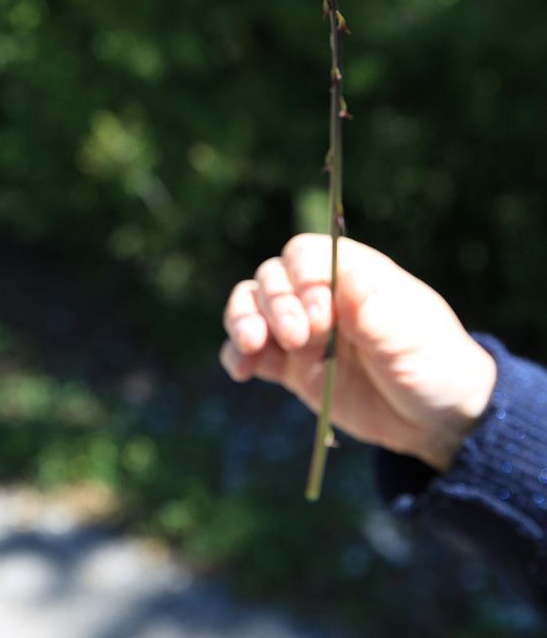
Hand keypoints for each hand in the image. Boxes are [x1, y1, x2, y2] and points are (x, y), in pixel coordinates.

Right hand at [221, 234, 496, 471]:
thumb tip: (331, 287)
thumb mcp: (410, 333)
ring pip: (252, 307)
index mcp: (351, 274)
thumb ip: (370, 308)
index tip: (320, 315)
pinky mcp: (290, 367)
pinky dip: (236, 355)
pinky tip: (242, 371)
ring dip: (243, 320)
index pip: (304, 255)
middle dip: (274, 304)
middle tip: (297, 338)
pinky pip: (250, 352)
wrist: (437, 419)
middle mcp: (320, 296)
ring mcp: (303, 331)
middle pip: (272, 278)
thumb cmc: (434, 362)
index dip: (301, 279)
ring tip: (251, 346)